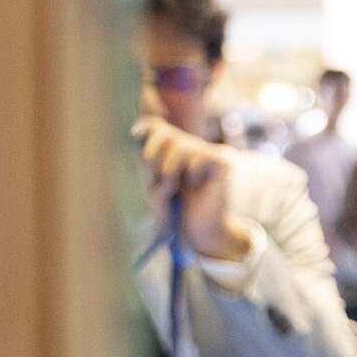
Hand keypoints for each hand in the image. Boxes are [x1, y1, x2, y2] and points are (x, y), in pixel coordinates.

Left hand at [133, 115, 249, 260]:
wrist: (199, 230)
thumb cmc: (176, 210)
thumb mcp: (154, 187)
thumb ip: (147, 164)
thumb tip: (142, 137)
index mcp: (172, 153)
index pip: (157, 128)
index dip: (146, 126)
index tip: (134, 133)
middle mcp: (189, 149)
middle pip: (165, 134)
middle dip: (153, 157)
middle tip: (157, 179)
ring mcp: (207, 153)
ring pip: (180, 145)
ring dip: (170, 169)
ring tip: (175, 187)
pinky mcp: (222, 162)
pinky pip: (200, 155)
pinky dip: (193, 172)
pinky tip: (198, 183)